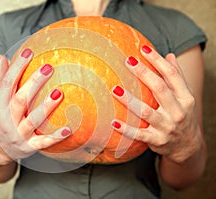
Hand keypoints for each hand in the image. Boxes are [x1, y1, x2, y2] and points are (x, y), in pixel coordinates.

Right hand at [0, 48, 70, 164]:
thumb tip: (4, 58)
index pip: (6, 84)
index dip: (16, 68)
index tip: (28, 52)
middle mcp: (6, 121)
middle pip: (20, 100)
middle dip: (34, 83)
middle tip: (49, 67)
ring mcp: (18, 135)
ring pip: (33, 120)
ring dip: (46, 107)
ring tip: (59, 92)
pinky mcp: (28, 147)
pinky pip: (43, 142)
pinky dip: (55, 137)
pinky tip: (68, 129)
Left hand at [111, 45, 201, 162]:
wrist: (188, 146)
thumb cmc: (183, 115)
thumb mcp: (185, 97)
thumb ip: (177, 77)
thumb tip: (169, 55)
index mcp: (185, 98)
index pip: (172, 75)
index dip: (158, 60)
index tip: (143, 49)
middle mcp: (178, 111)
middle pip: (160, 89)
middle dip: (144, 74)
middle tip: (128, 61)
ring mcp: (167, 127)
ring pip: (146, 112)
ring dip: (130, 100)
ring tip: (115, 89)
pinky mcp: (157, 140)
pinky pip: (139, 134)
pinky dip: (126, 129)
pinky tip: (113, 122)